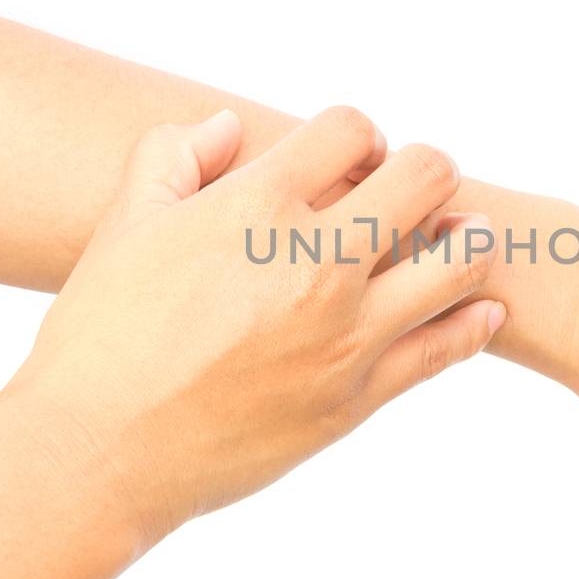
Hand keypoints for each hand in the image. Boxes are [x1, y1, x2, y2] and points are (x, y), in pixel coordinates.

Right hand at [8, 106, 504, 545]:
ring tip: (454, 242)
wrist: (97, 454)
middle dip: (424, 172)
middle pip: (427, 177)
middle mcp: (314, 263)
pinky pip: (447, 347)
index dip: (355, 135)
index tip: (349, 160)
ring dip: (467, 239)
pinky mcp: (357, 398)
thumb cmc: (98, 337)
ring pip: (460, 260)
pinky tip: (481, 307)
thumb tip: (228, 124)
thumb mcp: (123, 225)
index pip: (350, 128)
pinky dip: (474, 320)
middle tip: (410, 194)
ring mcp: (345, 334)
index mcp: (255, 206)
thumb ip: (173, 156)